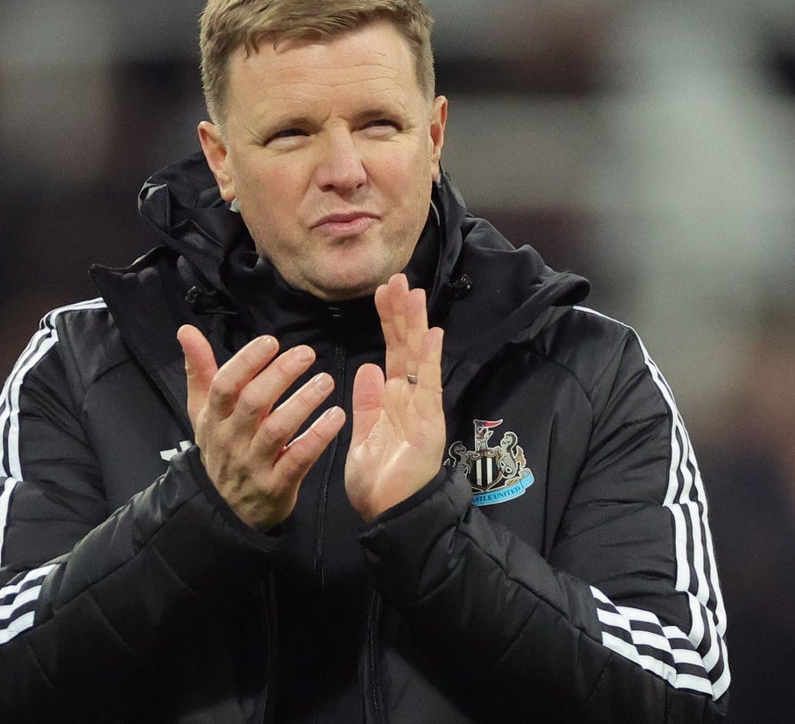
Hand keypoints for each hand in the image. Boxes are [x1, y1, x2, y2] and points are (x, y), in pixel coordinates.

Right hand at [177, 325, 344, 530]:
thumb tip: (186, 330)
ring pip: (277, 430)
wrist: (227, 509)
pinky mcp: (275, 486)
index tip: (271, 342)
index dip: (247, 362)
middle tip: (307, 354)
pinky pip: (297, 460)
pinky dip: (318, 438)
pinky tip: (336, 417)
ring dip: (303, 402)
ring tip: (326, 381)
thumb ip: (200, 370)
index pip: (225, 385)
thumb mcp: (204, 413)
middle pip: (253, 403)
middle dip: (280, 375)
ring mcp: (252, 465)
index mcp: (213, 419)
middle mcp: (230, 440)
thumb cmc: (222, 448)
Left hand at [345, 274, 445, 520]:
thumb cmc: (378, 483)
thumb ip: (367, 403)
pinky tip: (431, 331)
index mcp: (392, 401)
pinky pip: (428, 383)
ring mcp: (422, 407)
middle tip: (396, 279)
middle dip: (401, 313)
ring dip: (415, 324)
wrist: (391, 516)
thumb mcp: (363, 437)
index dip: (388, 323)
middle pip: (405, 347)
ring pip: (417, 358)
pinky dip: (430, 357)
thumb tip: (368, 368)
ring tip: (412, 291)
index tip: (383, 293)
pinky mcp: (429, 420)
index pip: (391, 353)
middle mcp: (410, 398)